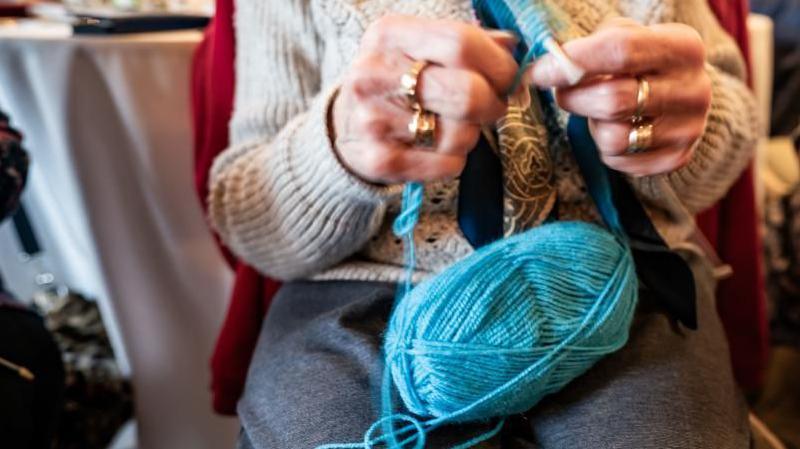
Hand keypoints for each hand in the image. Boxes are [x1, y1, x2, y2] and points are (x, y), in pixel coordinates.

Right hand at [331, 15, 517, 183]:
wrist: (345, 126)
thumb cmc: (397, 82)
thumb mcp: (419, 48)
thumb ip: (465, 42)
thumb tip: (509, 47)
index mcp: (389, 35)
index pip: (461, 43)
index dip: (498, 64)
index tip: (507, 76)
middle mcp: (374, 74)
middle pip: (467, 92)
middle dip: (493, 104)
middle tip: (492, 106)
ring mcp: (373, 120)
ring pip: (461, 134)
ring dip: (470, 134)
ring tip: (450, 126)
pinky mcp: (379, 161)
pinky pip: (449, 165)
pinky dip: (454, 161)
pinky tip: (436, 149)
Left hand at [529, 18, 711, 176]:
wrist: (680, 95)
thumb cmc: (641, 61)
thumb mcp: (627, 37)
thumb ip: (593, 45)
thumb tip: (552, 62)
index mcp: (682, 47)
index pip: (620, 50)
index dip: (573, 62)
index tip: (539, 71)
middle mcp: (694, 88)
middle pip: (614, 100)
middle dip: (574, 98)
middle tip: (562, 92)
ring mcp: (689, 128)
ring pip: (614, 138)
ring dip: (592, 125)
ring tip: (597, 112)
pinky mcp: (676, 158)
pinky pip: (620, 160)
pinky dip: (605, 148)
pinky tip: (614, 129)